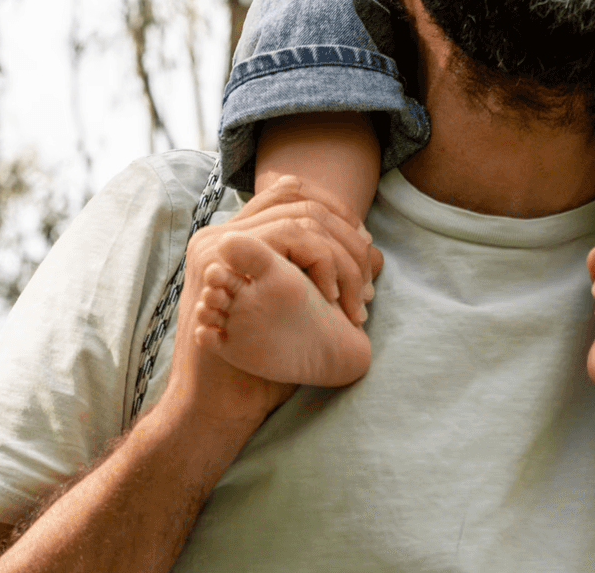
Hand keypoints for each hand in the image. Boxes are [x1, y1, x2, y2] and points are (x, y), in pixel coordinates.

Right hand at [162, 176, 384, 425]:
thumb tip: (376, 254)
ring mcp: (218, 245)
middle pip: (302, 201)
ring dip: (343, 255)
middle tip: (370, 282)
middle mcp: (221, 234)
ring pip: (303, 218)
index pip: (288, 190)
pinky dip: (324, 260)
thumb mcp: (300, 310)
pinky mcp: (222, 262)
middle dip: (349, 238)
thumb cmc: (263, 363)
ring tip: (357, 298)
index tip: (364, 243)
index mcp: (233, 237)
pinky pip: (290, 235)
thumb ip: (325, 276)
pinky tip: (334, 297)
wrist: (221, 404)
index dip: (336, 207)